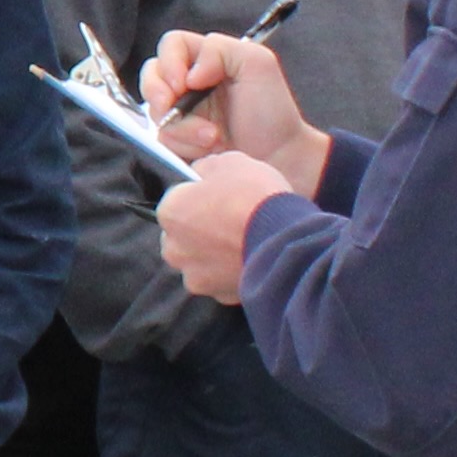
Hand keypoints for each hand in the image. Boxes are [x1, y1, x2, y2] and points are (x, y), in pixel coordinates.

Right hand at [136, 30, 318, 179]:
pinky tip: (207, 149)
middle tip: (174, 108)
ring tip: (212, 136)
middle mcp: (189, 83)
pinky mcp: (178, 141)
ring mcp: (181, 113)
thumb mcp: (257, 64)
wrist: (279, 159)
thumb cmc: (273, 113)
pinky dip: (182, 145)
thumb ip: (220, 50)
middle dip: (159, 94)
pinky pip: (162, 140)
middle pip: (151, 75)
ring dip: (181, 127)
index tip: (183, 83)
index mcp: (206, 59)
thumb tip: (189, 73)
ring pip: (154, 112)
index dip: (170, 61)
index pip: (171, 45)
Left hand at [155, 146, 292, 300]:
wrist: (285, 240)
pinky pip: (221, 280)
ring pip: (200, 261)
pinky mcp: (219, 295)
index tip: (219, 196)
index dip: (199, 195)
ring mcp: (195, 276)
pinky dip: (231, 272)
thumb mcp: (230, 161)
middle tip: (231, 220)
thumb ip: (206, 168)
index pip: (177, 200)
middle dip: (200, 229)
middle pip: (183, 235)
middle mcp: (174, 249)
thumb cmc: (254, 196)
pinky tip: (252, 258)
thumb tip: (201, 174)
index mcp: (170, 213)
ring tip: (244, 242)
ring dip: (214, 254)